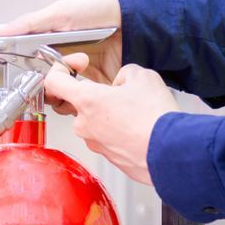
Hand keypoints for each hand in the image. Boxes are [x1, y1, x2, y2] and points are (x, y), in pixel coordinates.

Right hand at [0, 0, 122, 86]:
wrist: (131, 23)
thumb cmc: (97, 13)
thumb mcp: (59, 15)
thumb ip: (27, 26)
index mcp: (47, 49)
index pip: (29, 70)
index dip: (29, 75)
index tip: (33, 72)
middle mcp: (60, 66)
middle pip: (43, 88)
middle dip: (49, 83)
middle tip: (60, 67)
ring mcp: (78, 78)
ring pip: (61, 97)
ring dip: (67, 88)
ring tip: (80, 64)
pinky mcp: (95, 88)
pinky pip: (81, 101)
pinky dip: (82, 95)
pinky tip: (90, 77)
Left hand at [45, 64, 178, 185]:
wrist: (170, 152)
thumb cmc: (155, 118)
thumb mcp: (142, 76)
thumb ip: (124, 74)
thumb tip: (121, 84)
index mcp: (86, 100)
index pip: (54, 82)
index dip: (62, 70)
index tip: (76, 67)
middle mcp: (84, 125)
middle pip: (78, 104)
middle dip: (97, 96)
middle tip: (119, 93)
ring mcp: (95, 144)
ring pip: (94, 122)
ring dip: (110, 115)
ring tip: (135, 112)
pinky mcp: (108, 158)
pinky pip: (107, 138)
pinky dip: (119, 132)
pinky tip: (138, 128)